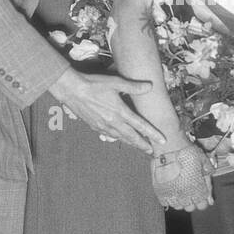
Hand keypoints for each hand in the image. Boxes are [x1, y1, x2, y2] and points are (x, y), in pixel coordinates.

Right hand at [47, 68, 163, 153]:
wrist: (72, 90)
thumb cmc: (94, 84)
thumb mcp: (115, 82)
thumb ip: (133, 86)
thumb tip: (150, 86)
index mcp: (120, 111)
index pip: (140, 125)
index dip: (152, 134)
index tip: (162, 140)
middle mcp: (113, 122)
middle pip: (132, 137)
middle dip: (143, 144)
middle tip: (152, 151)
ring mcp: (103, 126)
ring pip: (120, 138)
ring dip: (131, 143)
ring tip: (139, 147)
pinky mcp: (94, 126)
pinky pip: (109, 135)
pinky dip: (118, 138)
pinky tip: (120, 138)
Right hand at [151, 143, 214, 211]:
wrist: (169, 145)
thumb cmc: (188, 152)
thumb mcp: (203, 162)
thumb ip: (207, 179)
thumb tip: (211, 197)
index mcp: (197, 189)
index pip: (202, 206)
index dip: (202, 201)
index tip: (200, 194)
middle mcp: (185, 195)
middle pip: (190, 208)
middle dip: (192, 201)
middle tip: (190, 190)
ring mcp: (171, 193)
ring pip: (177, 206)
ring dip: (180, 200)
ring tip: (180, 190)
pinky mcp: (160, 190)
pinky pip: (165, 202)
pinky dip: (168, 198)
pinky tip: (171, 189)